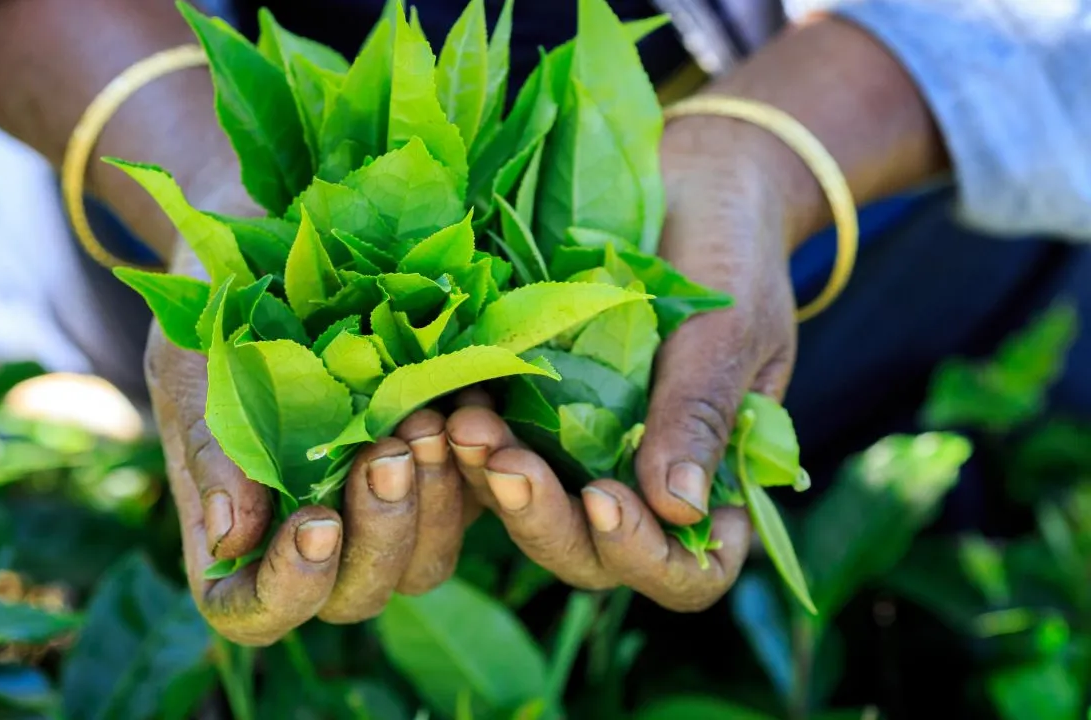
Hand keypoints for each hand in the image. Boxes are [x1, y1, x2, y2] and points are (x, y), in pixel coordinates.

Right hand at [147, 240, 478, 645]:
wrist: (273, 248)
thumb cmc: (213, 313)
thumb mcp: (194, 371)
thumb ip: (212, 451)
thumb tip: (234, 537)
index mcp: (240, 535)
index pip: (257, 612)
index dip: (289, 591)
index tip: (316, 524)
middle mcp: (315, 539)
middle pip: (356, 597)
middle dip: (380, 535)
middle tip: (388, 452)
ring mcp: (383, 509)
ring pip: (426, 562)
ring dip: (435, 503)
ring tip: (426, 422)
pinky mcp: (442, 469)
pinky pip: (477, 499)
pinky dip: (477, 463)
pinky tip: (468, 405)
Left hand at [447, 116, 800, 609]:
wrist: (691, 181)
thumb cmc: (733, 255)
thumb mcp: (730, 331)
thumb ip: (701, 415)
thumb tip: (679, 508)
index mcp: (715, 483)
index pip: (687, 569)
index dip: (645, 556)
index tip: (605, 498)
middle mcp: (642, 485)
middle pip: (593, 556)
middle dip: (545, 522)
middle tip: (505, 464)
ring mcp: (583, 454)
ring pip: (534, 513)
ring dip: (495, 485)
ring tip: (464, 426)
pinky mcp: (532, 414)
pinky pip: (497, 451)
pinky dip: (471, 441)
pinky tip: (447, 404)